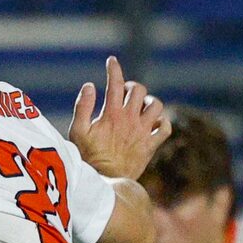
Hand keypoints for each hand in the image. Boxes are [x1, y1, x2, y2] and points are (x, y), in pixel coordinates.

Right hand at [68, 55, 170, 181]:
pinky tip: (153, 123)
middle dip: (132, 87)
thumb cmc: (87, 157)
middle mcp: (130, 120)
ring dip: (149, 102)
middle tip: (124, 92)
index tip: (112, 61)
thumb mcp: (77, 132)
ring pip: (156, 106)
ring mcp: (143, 132)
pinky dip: (161, 122)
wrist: (105, 181)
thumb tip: (90, 85)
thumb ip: (82, 107)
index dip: (114, 69)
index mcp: (111, 114)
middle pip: (139, 91)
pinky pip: (165, 128)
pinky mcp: (151, 145)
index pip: (115, 84)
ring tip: (140, 106)